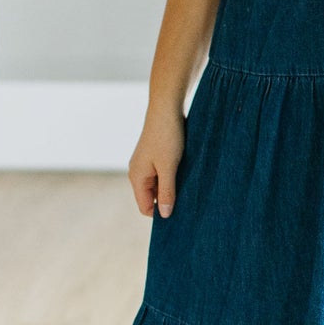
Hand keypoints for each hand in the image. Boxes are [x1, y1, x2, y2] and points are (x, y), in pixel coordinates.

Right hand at [127, 100, 187, 217]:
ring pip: (158, 185)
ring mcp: (145, 164)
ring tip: (186, 181)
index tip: (180, 211)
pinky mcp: (154, 156)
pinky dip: (172, 176)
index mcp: (136, 177)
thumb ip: (166, 192)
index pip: (145, 207)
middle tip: (187, 197)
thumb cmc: (167, 137)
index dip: (160, 213)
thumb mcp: (168, 167)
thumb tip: (164, 215)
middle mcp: (137, 172)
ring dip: (171, 187)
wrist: (166, 108)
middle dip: (167, 200)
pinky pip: (161, 174)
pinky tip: (184, 171)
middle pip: (151, 197)